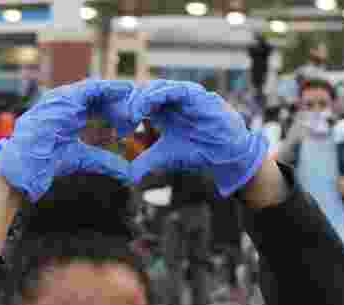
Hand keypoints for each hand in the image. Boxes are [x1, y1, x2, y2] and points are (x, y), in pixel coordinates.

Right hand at [0, 79, 135, 200]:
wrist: (25, 165)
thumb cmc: (46, 163)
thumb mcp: (84, 159)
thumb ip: (106, 161)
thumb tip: (128, 173)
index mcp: (71, 118)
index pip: (98, 109)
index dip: (116, 113)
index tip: (134, 119)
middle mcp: (67, 106)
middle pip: (100, 98)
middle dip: (119, 101)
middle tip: (140, 105)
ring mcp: (64, 100)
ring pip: (97, 89)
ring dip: (117, 91)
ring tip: (136, 91)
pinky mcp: (63, 98)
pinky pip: (91, 87)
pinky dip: (108, 87)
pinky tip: (125, 89)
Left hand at [128, 80, 269, 196]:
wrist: (225, 153)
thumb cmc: (198, 151)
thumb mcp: (165, 156)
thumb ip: (146, 162)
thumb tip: (129, 177)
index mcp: (162, 111)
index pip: (138, 103)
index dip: (126, 112)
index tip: (118, 127)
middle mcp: (170, 100)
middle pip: (143, 92)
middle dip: (130, 103)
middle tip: (122, 120)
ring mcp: (183, 95)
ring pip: (155, 87)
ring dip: (141, 99)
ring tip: (132, 115)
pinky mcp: (194, 94)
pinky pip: (173, 89)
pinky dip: (157, 96)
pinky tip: (146, 108)